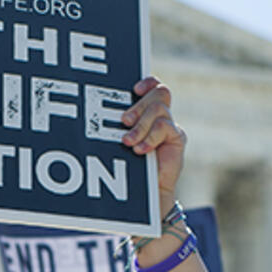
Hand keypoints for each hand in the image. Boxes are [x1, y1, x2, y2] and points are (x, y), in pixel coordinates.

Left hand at [120, 77, 184, 206]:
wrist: (148, 189)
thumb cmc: (129, 164)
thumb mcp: (120, 140)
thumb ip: (119, 125)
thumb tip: (95, 113)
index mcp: (147, 110)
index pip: (153, 85)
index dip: (148, 82)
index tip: (134, 90)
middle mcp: (161, 114)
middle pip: (158, 93)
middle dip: (139, 106)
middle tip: (124, 121)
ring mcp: (170, 125)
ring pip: (159, 109)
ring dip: (141, 126)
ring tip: (129, 142)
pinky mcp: (176, 138)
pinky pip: (164, 128)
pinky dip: (150, 138)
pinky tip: (140, 150)